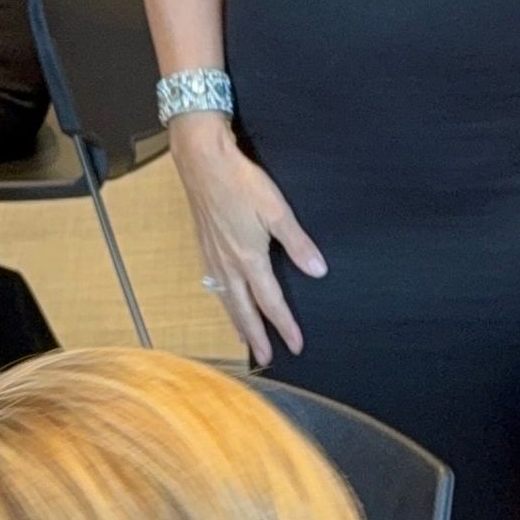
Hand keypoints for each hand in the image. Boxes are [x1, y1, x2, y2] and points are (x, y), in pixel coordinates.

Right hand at [169, 116, 325, 366]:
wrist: (202, 161)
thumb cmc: (239, 182)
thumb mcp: (276, 210)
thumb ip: (297, 243)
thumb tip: (317, 270)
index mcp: (248, 259)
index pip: (271, 303)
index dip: (284, 326)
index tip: (296, 346)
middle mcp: (228, 264)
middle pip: (244, 310)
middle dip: (256, 337)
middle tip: (265, 358)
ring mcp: (213, 256)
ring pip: (226, 300)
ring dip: (237, 322)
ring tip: (245, 338)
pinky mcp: (205, 245)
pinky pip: (215, 284)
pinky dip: (223, 300)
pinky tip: (225, 298)